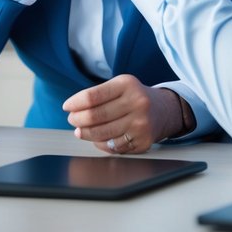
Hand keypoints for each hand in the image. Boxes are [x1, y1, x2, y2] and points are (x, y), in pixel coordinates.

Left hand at [62, 75, 183, 153]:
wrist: (164, 110)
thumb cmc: (135, 97)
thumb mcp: (120, 86)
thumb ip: (98, 95)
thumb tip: (73, 110)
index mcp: (127, 84)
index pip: (93, 96)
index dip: (75, 103)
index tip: (66, 107)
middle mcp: (137, 103)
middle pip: (95, 116)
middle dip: (78, 120)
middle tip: (72, 120)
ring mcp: (141, 124)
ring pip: (103, 134)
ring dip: (86, 134)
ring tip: (79, 131)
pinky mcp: (143, 141)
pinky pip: (113, 147)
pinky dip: (101, 144)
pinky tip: (97, 139)